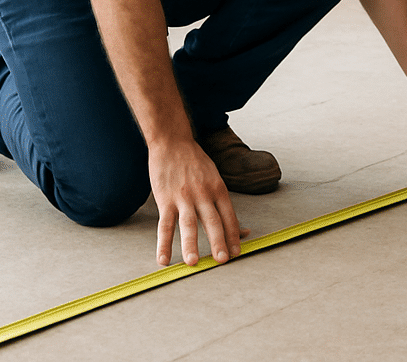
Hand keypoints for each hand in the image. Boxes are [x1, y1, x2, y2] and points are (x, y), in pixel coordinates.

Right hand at [149, 139, 242, 266]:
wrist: (173, 142)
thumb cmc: (196, 163)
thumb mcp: (215, 177)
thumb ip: (224, 204)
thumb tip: (243, 229)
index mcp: (218, 188)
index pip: (229, 215)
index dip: (234, 234)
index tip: (237, 252)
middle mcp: (203, 193)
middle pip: (212, 220)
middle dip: (218, 241)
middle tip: (223, 260)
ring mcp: (183, 197)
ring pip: (188, 224)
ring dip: (191, 244)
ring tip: (193, 262)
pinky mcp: (165, 200)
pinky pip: (164, 225)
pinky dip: (163, 243)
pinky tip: (163, 259)